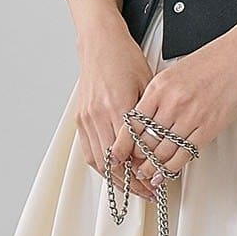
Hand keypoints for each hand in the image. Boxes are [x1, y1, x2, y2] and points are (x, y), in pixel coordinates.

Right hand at [73, 10, 156, 202]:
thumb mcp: (147, 86)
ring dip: (115, 179)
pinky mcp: (80, 118)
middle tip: (147, 192)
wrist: (100, 43)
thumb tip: (156, 148)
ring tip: (132, 188)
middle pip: (113, 162)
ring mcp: (86, 117)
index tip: (154, 183)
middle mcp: (98, 114)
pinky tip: (114, 173)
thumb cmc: (125, 59)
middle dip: (131, 183)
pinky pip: (88, 151)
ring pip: (98, 161)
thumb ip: (149, 119)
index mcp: (118, 105)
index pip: (129, 152)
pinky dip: (101, 166)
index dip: (142, 173)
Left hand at [108, 27, 236, 188]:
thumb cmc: (212, 61)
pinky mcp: (208, 128)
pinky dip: (172, 168)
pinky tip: (165, 173)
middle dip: (136, 159)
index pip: (133, 123)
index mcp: (159, 87)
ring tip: (146, 175)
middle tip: (131, 168)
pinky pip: (184, 155)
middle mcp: (172, 102)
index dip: (124, 143)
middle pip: (145, 141)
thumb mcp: (174, 72)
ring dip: (152, 168)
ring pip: (162, 152)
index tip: (121, 153)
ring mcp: (190, 117)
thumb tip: (145, 120)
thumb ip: (158, 96)